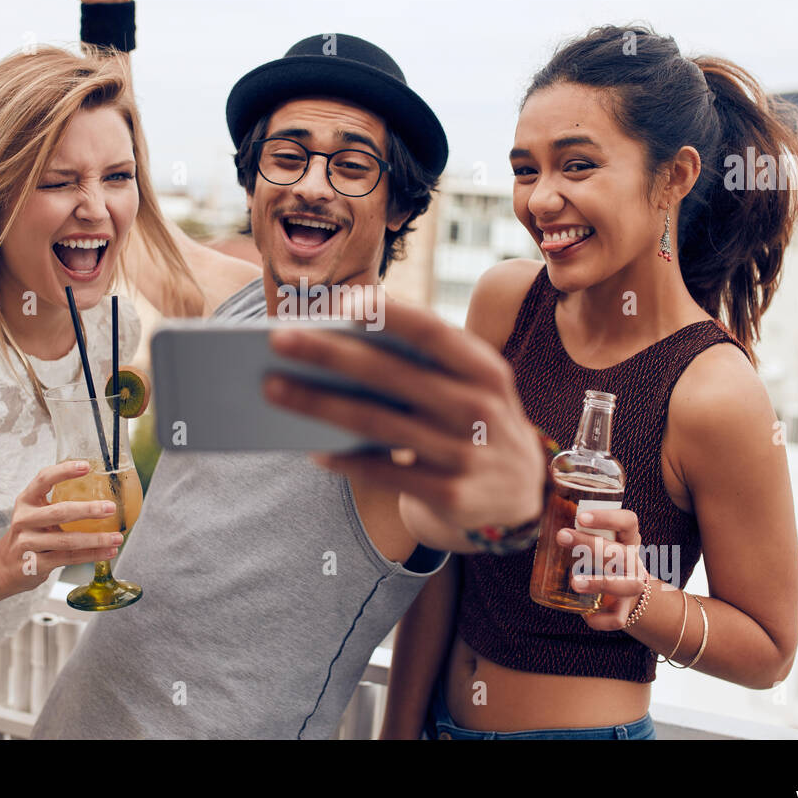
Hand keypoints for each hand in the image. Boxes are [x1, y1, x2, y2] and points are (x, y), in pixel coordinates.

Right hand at [0, 460, 123, 595]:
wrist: (2, 567)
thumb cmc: (28, 534)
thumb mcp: (35, 513)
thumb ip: (57, 502)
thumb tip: (101, 491)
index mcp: (26, 501)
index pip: (43, 479)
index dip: (64, 471)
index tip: (87, 466)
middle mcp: (24, 519)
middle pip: (59, 512)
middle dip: (88, 510)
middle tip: (111, 508)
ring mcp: (27, 543)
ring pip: (67, 541)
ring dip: (96, 539)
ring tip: (117, 537)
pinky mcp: (34, 565)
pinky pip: (68, 558)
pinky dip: (91, 555)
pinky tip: (108, 551)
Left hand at [264, 295, 545, 534]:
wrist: (523, 493)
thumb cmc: (476, 419)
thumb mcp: (474, 384)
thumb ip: (428, 361)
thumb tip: (339, 341)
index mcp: (486, 370)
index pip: (432, 332)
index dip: (388, 315)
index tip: (340, 301)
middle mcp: (480, 409)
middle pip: (390, 375)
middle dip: (329, 354)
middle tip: (277, 341)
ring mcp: (466, 455)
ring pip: (376, 424)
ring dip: (318, 405)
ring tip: (273, 389)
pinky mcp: (450, 495)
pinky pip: (383, 472)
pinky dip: (344, 458)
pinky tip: (311, 447)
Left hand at [558, 506, 649, 630]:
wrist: (627, 592)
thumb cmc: (604, 558)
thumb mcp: (599, 539)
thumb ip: (579, 528)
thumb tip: (541, 511)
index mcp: (628, 539)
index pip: (628, 522)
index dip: (608, 517)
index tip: (580, 516)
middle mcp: (634, 562)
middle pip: (620, 553)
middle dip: (591, 545)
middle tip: (562, 537)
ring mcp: (632, 587)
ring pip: (624, 585)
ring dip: (599, 583)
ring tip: (574, 582)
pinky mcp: (626, 609)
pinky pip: (617, 618)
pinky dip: (601, 620)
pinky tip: (585, 616)